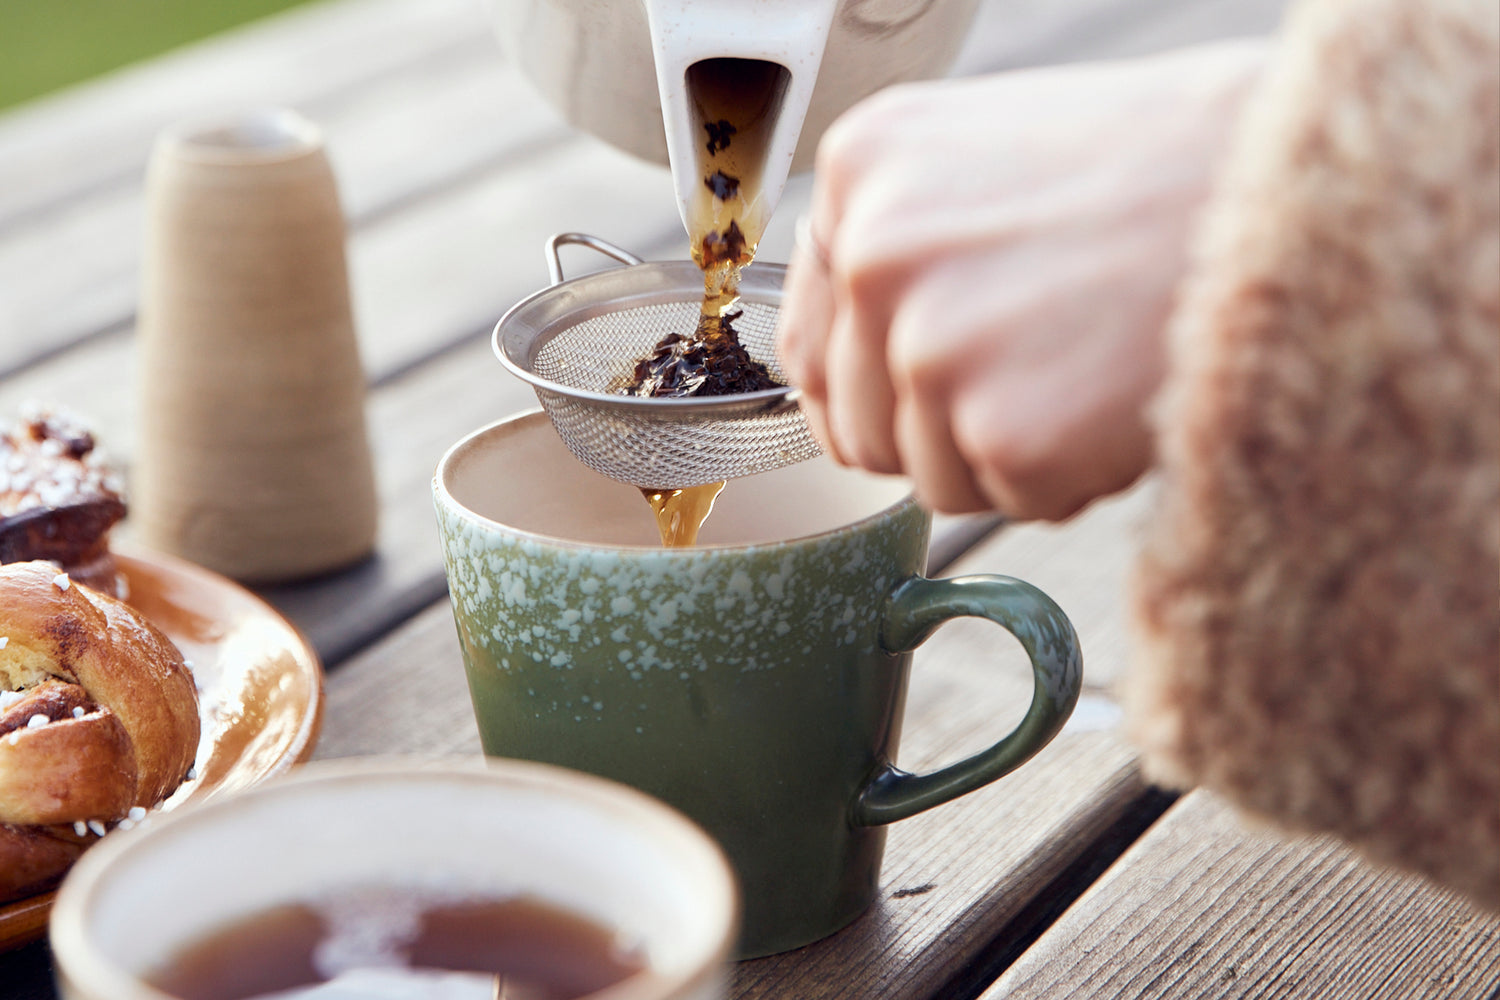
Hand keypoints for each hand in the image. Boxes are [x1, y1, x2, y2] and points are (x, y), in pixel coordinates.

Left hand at [776, 40, 1264, 518]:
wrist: (1302, 189)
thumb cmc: (1164, 169)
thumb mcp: (987, 160)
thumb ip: (900, 248)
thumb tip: (854, 356)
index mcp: (863, 169)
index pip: (808, 348)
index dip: (868, 391)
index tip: (919, 400)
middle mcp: (875, 253)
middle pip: (861, 427)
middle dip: (940, 430)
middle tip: (1040, 373)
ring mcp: (931, 345)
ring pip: (929, 476)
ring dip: (1007, 454)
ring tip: (1091, 365)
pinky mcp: (1004, 431)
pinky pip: (1009, 502)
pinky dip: (1069, 476)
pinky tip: (1118, 394)